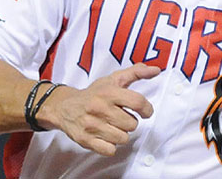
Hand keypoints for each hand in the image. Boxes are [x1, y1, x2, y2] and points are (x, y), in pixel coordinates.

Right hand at [38, 63, 160, 155]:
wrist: (65, 107)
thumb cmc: (94, 93)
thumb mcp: (114, 79)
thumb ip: (136, 73)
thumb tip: (156, 70)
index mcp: (109, 92)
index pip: (138, 102)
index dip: (147, 109)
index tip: (145, 111)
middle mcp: (100, 108)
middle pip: (132, 124)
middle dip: (130, 121)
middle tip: (121, 117)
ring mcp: (92, 125)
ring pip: (123, 138)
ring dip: (121, 133)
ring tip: (112, 125)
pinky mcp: (86, 140)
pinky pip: (110, 150)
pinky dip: (111, 145)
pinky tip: (106, 135)